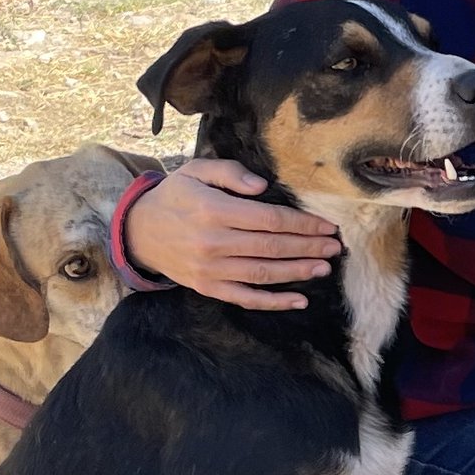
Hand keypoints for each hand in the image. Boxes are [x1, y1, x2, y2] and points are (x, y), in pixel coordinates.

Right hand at [124, 159, 340, 308]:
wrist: (140, 231)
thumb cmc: (175, 196)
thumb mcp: (196, 171)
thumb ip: (230, 173)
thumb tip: (262, 186)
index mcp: (213, 210)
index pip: (268, 219)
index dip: (301, 224)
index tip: (325, 225)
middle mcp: (213, 242)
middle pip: (271, 247)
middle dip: (308, 247)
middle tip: (334, 247)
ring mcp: (211, 269)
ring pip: (263, 273)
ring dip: (298, 272)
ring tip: (324, 267)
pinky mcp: (208, 287)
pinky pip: (246, 297)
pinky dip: (274, 302)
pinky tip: (299, 300)